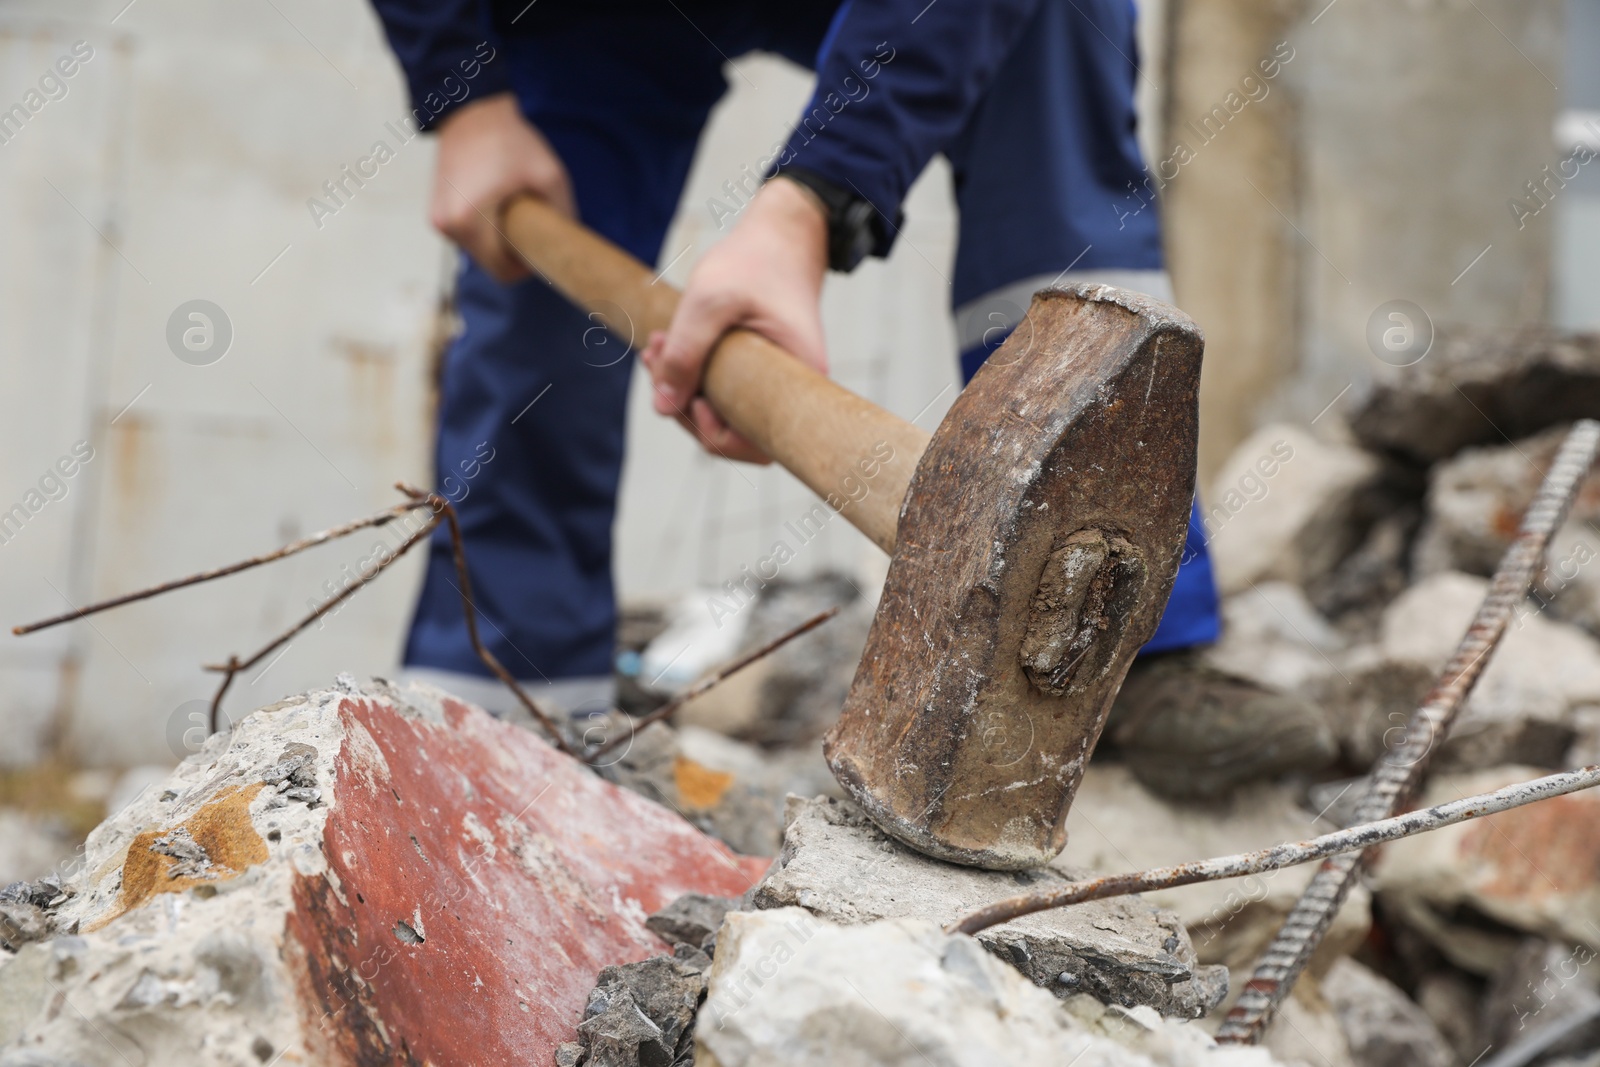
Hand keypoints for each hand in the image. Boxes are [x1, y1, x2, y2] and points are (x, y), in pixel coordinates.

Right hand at [430, 93, 574, 281]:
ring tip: (512, 209)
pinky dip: (486, 230)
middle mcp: (447, 226)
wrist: (472, 111)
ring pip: (480, 251)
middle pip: (491, 264)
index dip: (528, 267)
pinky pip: (470, 236)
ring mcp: (439, 221)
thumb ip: (564, 214)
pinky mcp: (438, 213)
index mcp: (467, 222)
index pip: (503, 272)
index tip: (542, 248)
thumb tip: (570, 246)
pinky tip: (497, 204)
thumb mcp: (550, 176)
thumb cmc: (510, 141)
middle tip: (532, 225)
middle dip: (514, 253)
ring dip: (499, 240)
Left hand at [642, 178, 828, 462]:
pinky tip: (665, 347)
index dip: (716, 434)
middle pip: (731, 430)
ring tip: (657, 346)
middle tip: (655, 357)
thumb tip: (664, 409)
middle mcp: (789, 390)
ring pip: (721, 410)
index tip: (695, 397)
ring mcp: (772, 382)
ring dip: (679, 385)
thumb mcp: (710, 300)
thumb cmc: (754, 261)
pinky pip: (721, 389)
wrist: (781, 234)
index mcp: (795, 381)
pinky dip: (689, 373)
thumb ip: (685, 354)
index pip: (756, 446)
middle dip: (683, 402)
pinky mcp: (757, 370)